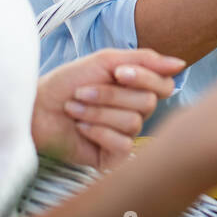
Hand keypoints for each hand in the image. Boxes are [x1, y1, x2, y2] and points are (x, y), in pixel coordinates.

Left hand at [32, 48, 184, 168]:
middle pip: (147, 103)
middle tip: (83, 91)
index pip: (164, 84)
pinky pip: (122, 144)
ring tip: (75, 108)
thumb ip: (144, 59)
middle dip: (110, 95)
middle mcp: (136, 111)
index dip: (145, 78)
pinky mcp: (113, 156)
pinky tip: (80, 129)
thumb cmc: (67, 82)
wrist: (36, 108)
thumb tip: (180, 64)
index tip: (118, 73)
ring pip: (133, 122)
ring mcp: (125, 134)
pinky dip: (97, 132)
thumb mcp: (105, 61)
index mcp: (137, 88)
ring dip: (97, 112)